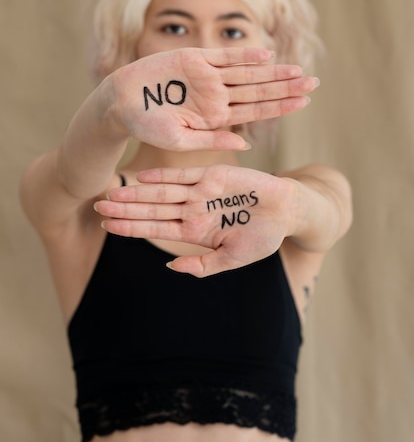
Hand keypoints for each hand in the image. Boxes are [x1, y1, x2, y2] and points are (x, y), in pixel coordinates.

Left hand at [95, 164, 296, 276]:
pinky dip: (163, 177)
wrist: (288, 211)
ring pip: (161, 193)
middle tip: (96, 208)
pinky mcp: (214, 175)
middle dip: (124, 210)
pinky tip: (141, 178)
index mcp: (194, 231)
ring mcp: (201, 192)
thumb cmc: (263, 237)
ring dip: (136, 194)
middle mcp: (192, 210)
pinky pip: (184, 176)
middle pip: (151, 210)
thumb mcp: (233, 259)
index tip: (107, 227)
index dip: (131, 227)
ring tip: (111, 194)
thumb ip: (203, 266)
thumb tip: (171, 266)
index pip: (155, 229)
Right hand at [108, 47, 318, 150]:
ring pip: (247, 73)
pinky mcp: (195, 59)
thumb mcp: (180, 140)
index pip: (255, 111)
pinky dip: (244, 55)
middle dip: (285, 87)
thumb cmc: (146, 126)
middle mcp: (217, 96)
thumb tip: (245, 145)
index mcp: (216, 118)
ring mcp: (207, 77)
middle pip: (258, 91)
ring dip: (272, 72)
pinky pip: (224, 57)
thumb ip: (211, 141)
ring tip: (298, 71)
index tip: (304, 102)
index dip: (279, 106)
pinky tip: (266, 55)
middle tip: (314, 83)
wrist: (120, 102)